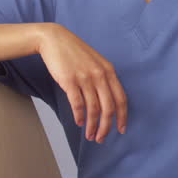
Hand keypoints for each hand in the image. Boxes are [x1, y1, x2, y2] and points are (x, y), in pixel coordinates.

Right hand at [37, 23, 127, 143]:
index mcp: (109, 71)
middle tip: (102, 138)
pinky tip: (80, 122)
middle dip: (106, 127)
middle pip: (108, 108)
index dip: (122, 116)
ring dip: (92, 126)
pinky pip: (77, 104)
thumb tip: (108, 100)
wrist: (55, 40)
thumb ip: (104, 78)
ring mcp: (85, 78)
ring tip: (90, 135)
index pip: (121, 98)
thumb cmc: (75, 53)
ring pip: (93, 109)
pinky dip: (79, 116)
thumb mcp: (96, 62)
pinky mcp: (70, 81)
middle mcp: (100, 75)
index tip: (121, 129)